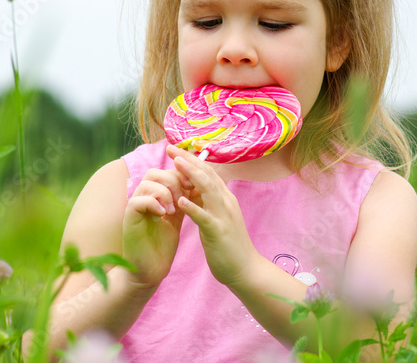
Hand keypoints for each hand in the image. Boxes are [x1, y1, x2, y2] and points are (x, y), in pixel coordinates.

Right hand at [122, 166, 192, 288]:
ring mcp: (134, 208)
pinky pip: (137, 201)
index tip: (193, 187)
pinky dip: (153, 204)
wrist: (150, 270)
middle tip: (183, 198)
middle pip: (154, 173)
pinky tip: (163, 215)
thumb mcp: (176, 217)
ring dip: (165, 193)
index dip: (180, 175)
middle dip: (173, 181)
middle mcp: (142, 198)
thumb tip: (195, 182)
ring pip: (147, 183)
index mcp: (153, 196)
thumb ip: (182, 200)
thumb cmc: (163, 245)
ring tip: (172, 211)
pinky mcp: (129, 220)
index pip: (164, 172)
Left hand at [166, 144, 261, 288]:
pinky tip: (180, 201)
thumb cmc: (230, 245)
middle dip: (188, 160)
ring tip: (176, 164)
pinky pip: (204, 217)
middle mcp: (226, 202)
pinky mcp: (218, 232)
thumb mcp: (219, 218)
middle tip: (171, 148)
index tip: (176, 150)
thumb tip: (195, 188)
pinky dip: (193, 207)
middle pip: (207, 175)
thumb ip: (209, 203)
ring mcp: (224, 216)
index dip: (192, 160)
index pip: (209, 172)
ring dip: (191, 175)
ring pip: (207, 190)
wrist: (246, 270)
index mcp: (225, 198)